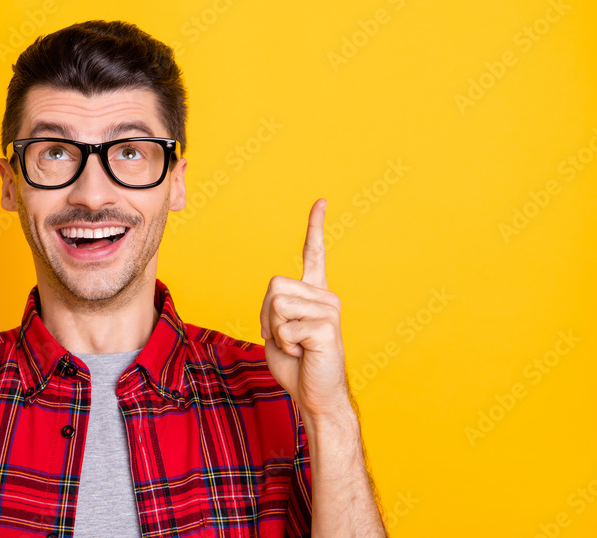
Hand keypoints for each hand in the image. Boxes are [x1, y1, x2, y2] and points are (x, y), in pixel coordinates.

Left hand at [260, 198, 348, 420]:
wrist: (315, 396)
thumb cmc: (296, 365)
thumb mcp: (277, 330)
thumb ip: (275, 307)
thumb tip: (276, 297)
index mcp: (314, 294)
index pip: (315, 254)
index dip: (315, 227)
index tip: (321, 201)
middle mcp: (325, 296)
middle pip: (274, 286)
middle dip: (267, 316)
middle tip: (286, 338)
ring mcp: (329, 310)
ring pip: (277, 305)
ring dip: (276, 330)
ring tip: (296, 346)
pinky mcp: (327, 327)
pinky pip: (286, 326)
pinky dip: (285, 344)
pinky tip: (304, 353)